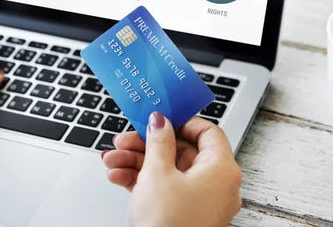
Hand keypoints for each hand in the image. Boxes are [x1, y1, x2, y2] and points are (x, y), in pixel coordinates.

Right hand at [102, 114, 241, 226]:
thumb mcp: (157, 174)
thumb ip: (158, 141)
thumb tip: (160, 121)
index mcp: (221, 170)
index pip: (207, 132)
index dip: (181, 121)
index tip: (159, 117)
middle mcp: (215, 185)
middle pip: (181, 151)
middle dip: (147, 144)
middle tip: (124, 139)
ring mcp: (199, 202)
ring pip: (167, 170)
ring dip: (136, 162)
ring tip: (111, 160)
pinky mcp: (183, 214)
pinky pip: (164, 189)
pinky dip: (141, 181)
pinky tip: (117, 176)